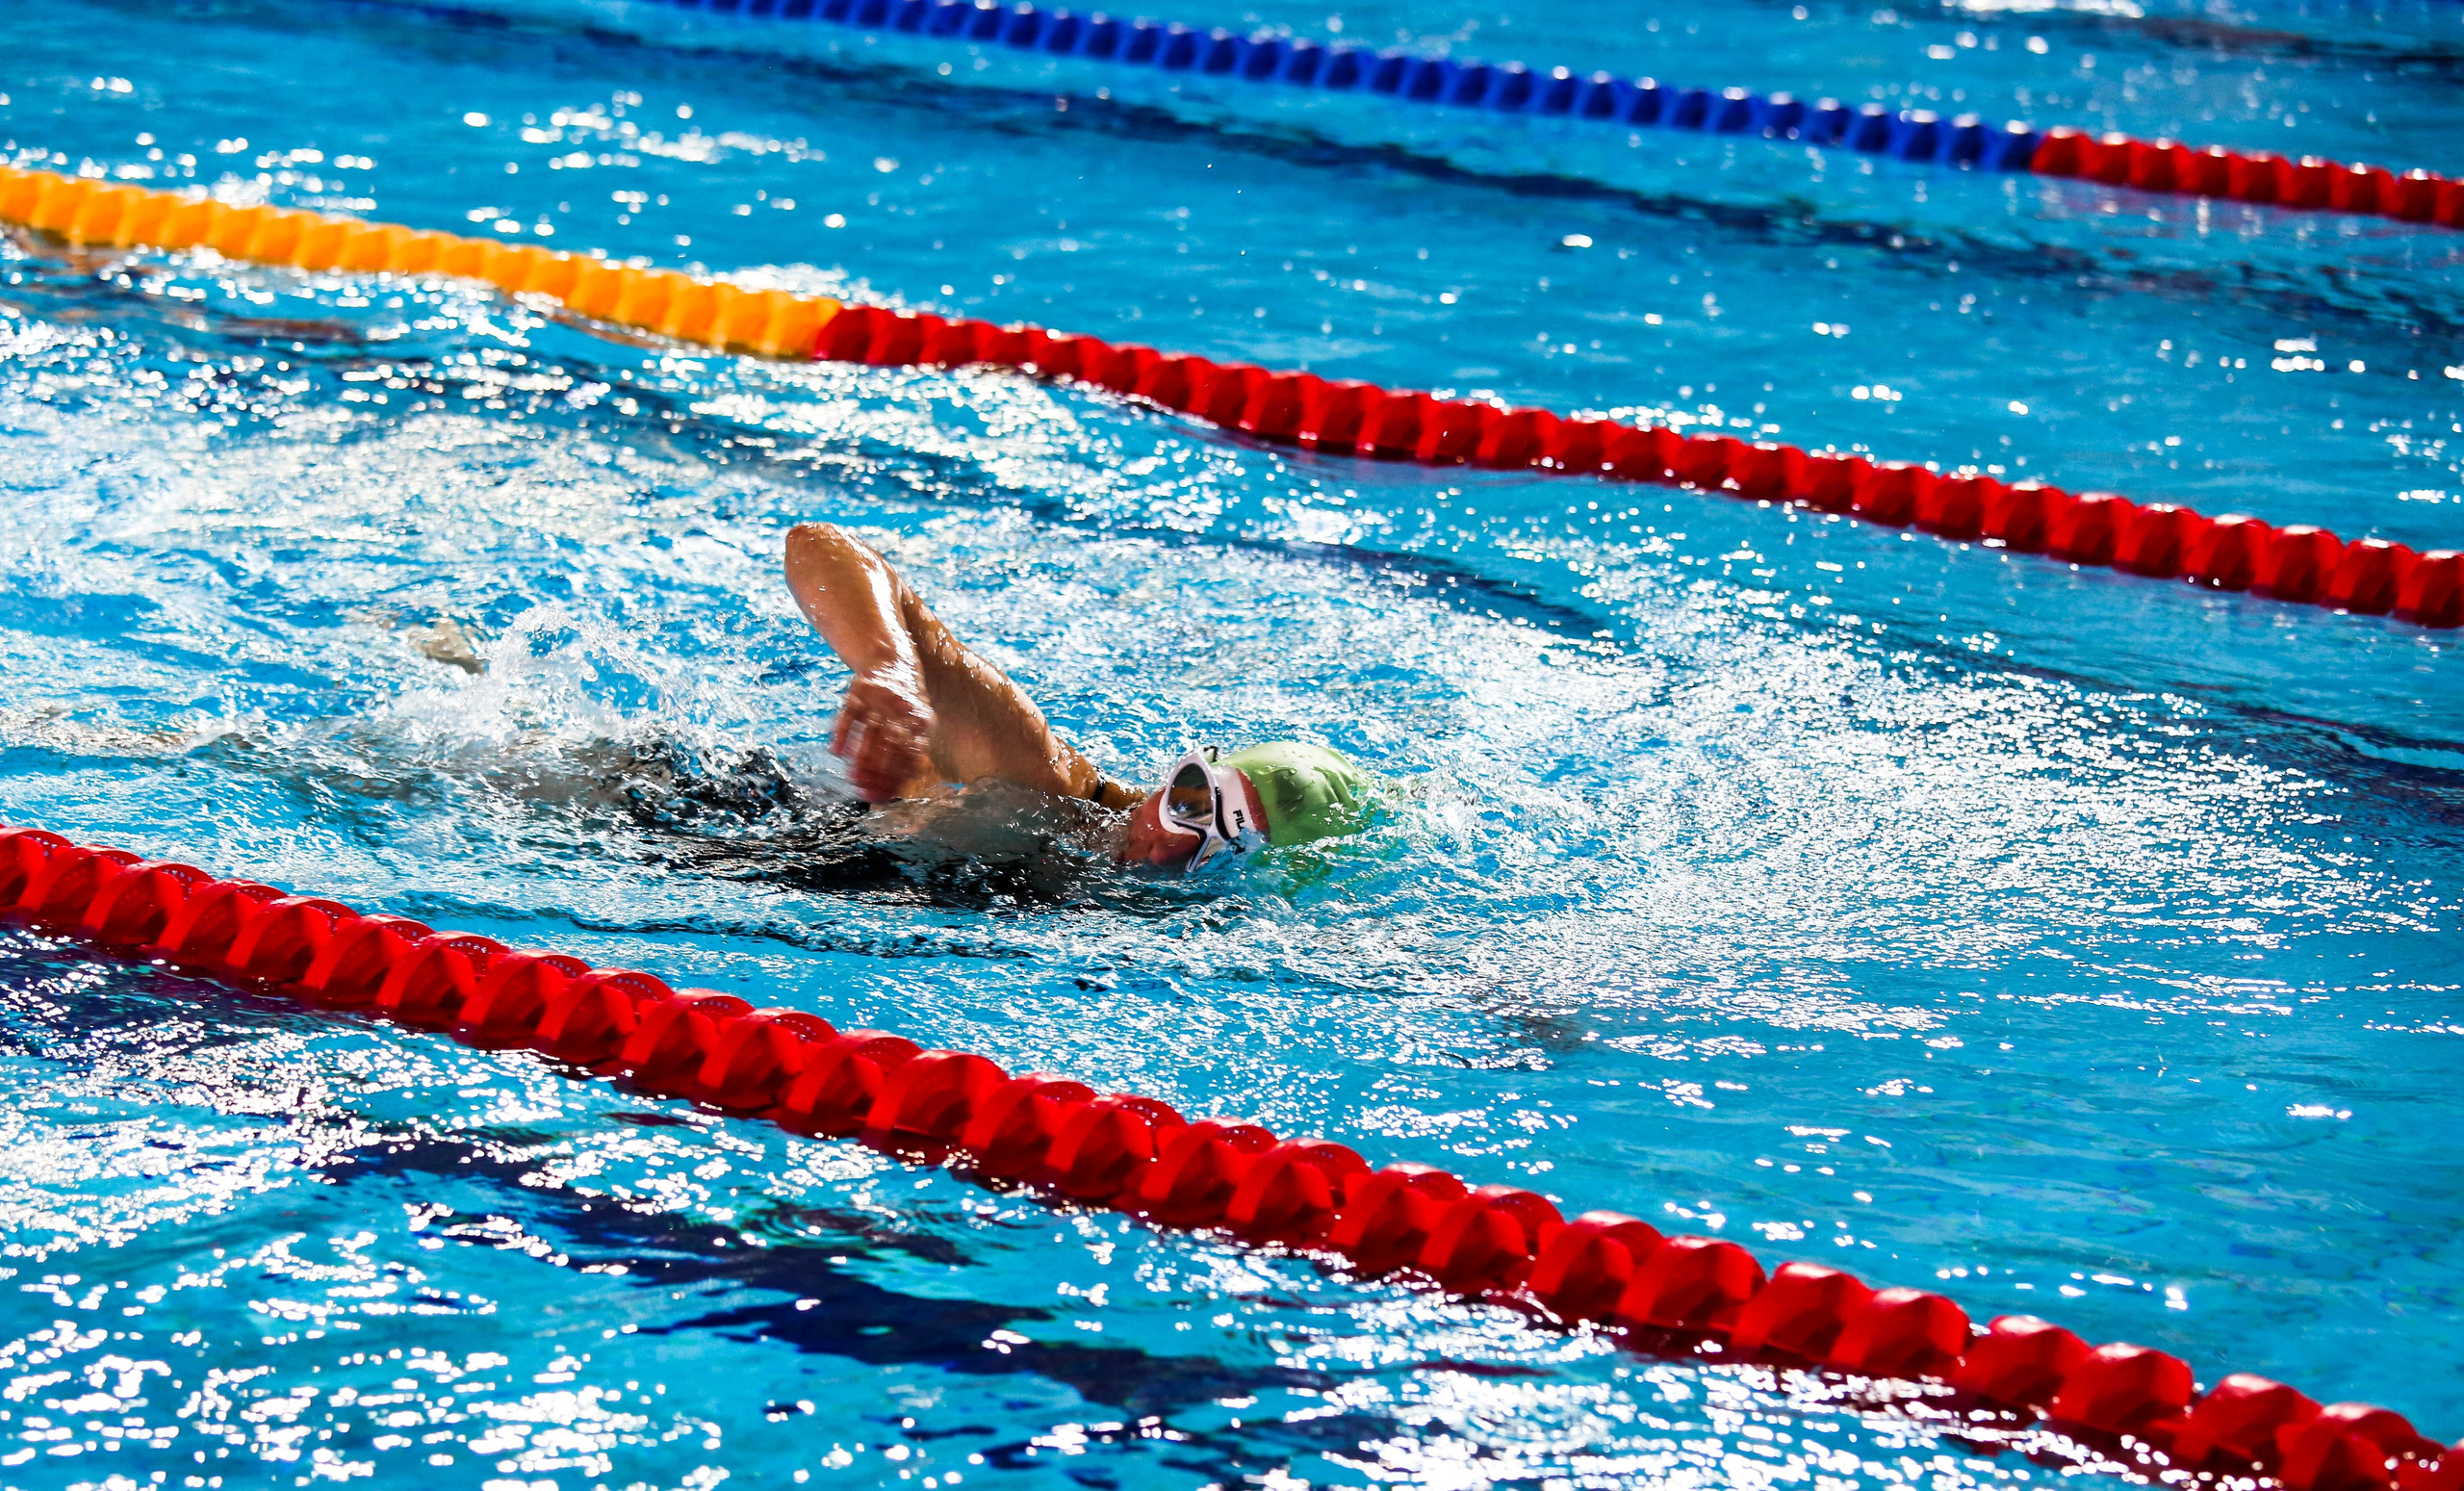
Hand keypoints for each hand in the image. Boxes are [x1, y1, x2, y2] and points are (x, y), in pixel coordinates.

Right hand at [832, 670, 933, 803]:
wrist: (893, 660)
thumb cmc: (904, 705)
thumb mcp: (918, 723)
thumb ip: (910, 752)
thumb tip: (897, 787)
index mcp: (920, 721)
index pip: (911, 754)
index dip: (896, 777)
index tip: (882, 795)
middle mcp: (902, 709)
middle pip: (891, 744)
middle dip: (879, 770)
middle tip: (865, 790)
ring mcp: (880, 699)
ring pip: (870, 731)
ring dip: (861, 757)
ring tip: (853, 778)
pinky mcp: (859, 690)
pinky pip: (849, 713)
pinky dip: (841, 733)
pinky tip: (835, 752)